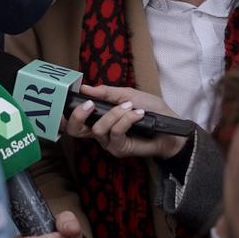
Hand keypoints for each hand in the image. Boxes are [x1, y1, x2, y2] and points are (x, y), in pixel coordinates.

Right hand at [61, 85, 187, 159]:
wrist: (171, 127)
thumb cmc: (151, 110)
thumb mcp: (128, 94)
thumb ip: (106, 93)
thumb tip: (84, 88)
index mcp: (99, 117)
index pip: (75, 119)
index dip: (67, 111)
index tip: (71, 95)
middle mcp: (100, 131)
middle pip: (75, 130)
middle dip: (77, 115)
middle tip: (88, 104)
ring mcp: (109, 142)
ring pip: (98, 129)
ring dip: (114, 114)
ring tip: (130, 107)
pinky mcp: (120, 149)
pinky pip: (115, 132)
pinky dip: (126, 120)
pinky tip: (137, 114)